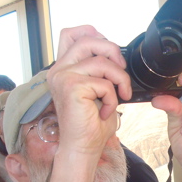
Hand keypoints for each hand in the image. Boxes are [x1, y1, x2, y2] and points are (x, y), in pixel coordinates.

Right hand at [47, 26, 131, 155]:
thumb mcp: (98, 90)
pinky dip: (112, 98)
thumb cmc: (91, 124)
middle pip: (87, 40)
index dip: (92, 33)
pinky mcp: (71, 87)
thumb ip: (100, 70)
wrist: (83, 147)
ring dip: (119, 80)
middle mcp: (59, 70)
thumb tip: (116, 56)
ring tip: (119, 96)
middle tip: (122, 72)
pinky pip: (104, 83)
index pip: (71, 34)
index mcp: (63, 68)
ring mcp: (63, 77)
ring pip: (102, 62)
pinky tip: (105, 111)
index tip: (110, 52)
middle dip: (113, 52)